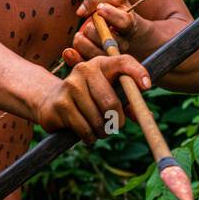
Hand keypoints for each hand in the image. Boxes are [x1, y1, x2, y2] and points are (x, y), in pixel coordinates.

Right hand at [36, 53, 150, 144]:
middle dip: (117, 121)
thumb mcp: (107, 94)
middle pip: (111, 102)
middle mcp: (84, 70)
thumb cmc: (88, 98)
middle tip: (116, 126)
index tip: (147, 87)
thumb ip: (127, 102)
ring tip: (99, 130)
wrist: (50, 101)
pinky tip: (87, 133)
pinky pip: (85, 129)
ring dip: (103, 132)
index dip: (137, 72)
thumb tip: (145, 114)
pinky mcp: (60, 105)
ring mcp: (70, 86)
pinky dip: (90, 137)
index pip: (123, 62)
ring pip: (98, 120)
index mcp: (100, 64)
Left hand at [70, 0, 137, 59]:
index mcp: (129, 24)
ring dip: (83, 44)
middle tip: (87, 25)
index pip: (124, 22)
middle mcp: (123, 43)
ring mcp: (111, 55)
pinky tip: (68, 51)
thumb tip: (80, 12)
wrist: (117, 25)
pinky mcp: (99, 64)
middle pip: (108, 42)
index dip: (111, 15)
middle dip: (92, 31)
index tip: (99, 9)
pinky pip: (87, 64)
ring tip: (79, 35)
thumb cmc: (114, 7)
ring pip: (97, 55)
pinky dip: (75, 58)